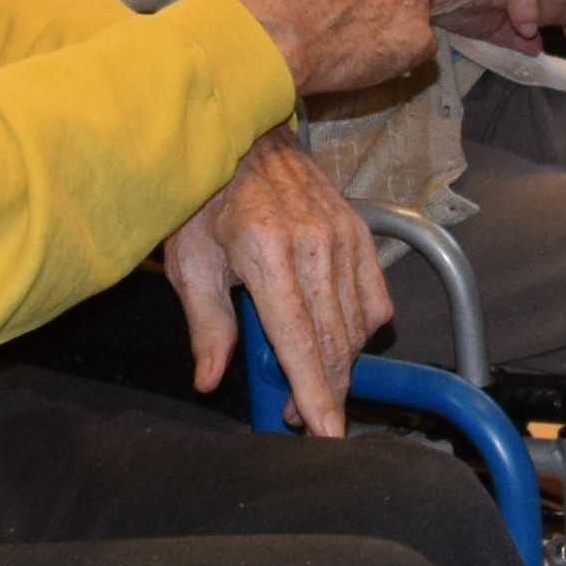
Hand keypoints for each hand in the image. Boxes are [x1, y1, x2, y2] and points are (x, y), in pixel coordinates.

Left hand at [160, 134, 382, 432]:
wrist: (244, 133)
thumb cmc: (207, 195)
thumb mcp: (189, 261)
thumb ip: (206, 325)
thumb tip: (211, 379)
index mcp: (267, 254)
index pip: (300, 341)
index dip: (316, 393)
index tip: (327, 432)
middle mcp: (313, 246)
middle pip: (333, 343)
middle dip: (322, 390)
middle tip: (297, 414)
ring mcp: (343, 238)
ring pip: (356, 327)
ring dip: (337, 366)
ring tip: (308, 380)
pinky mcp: (360, 234)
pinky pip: (375, 301)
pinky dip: (360, 331)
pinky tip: (334, 337)